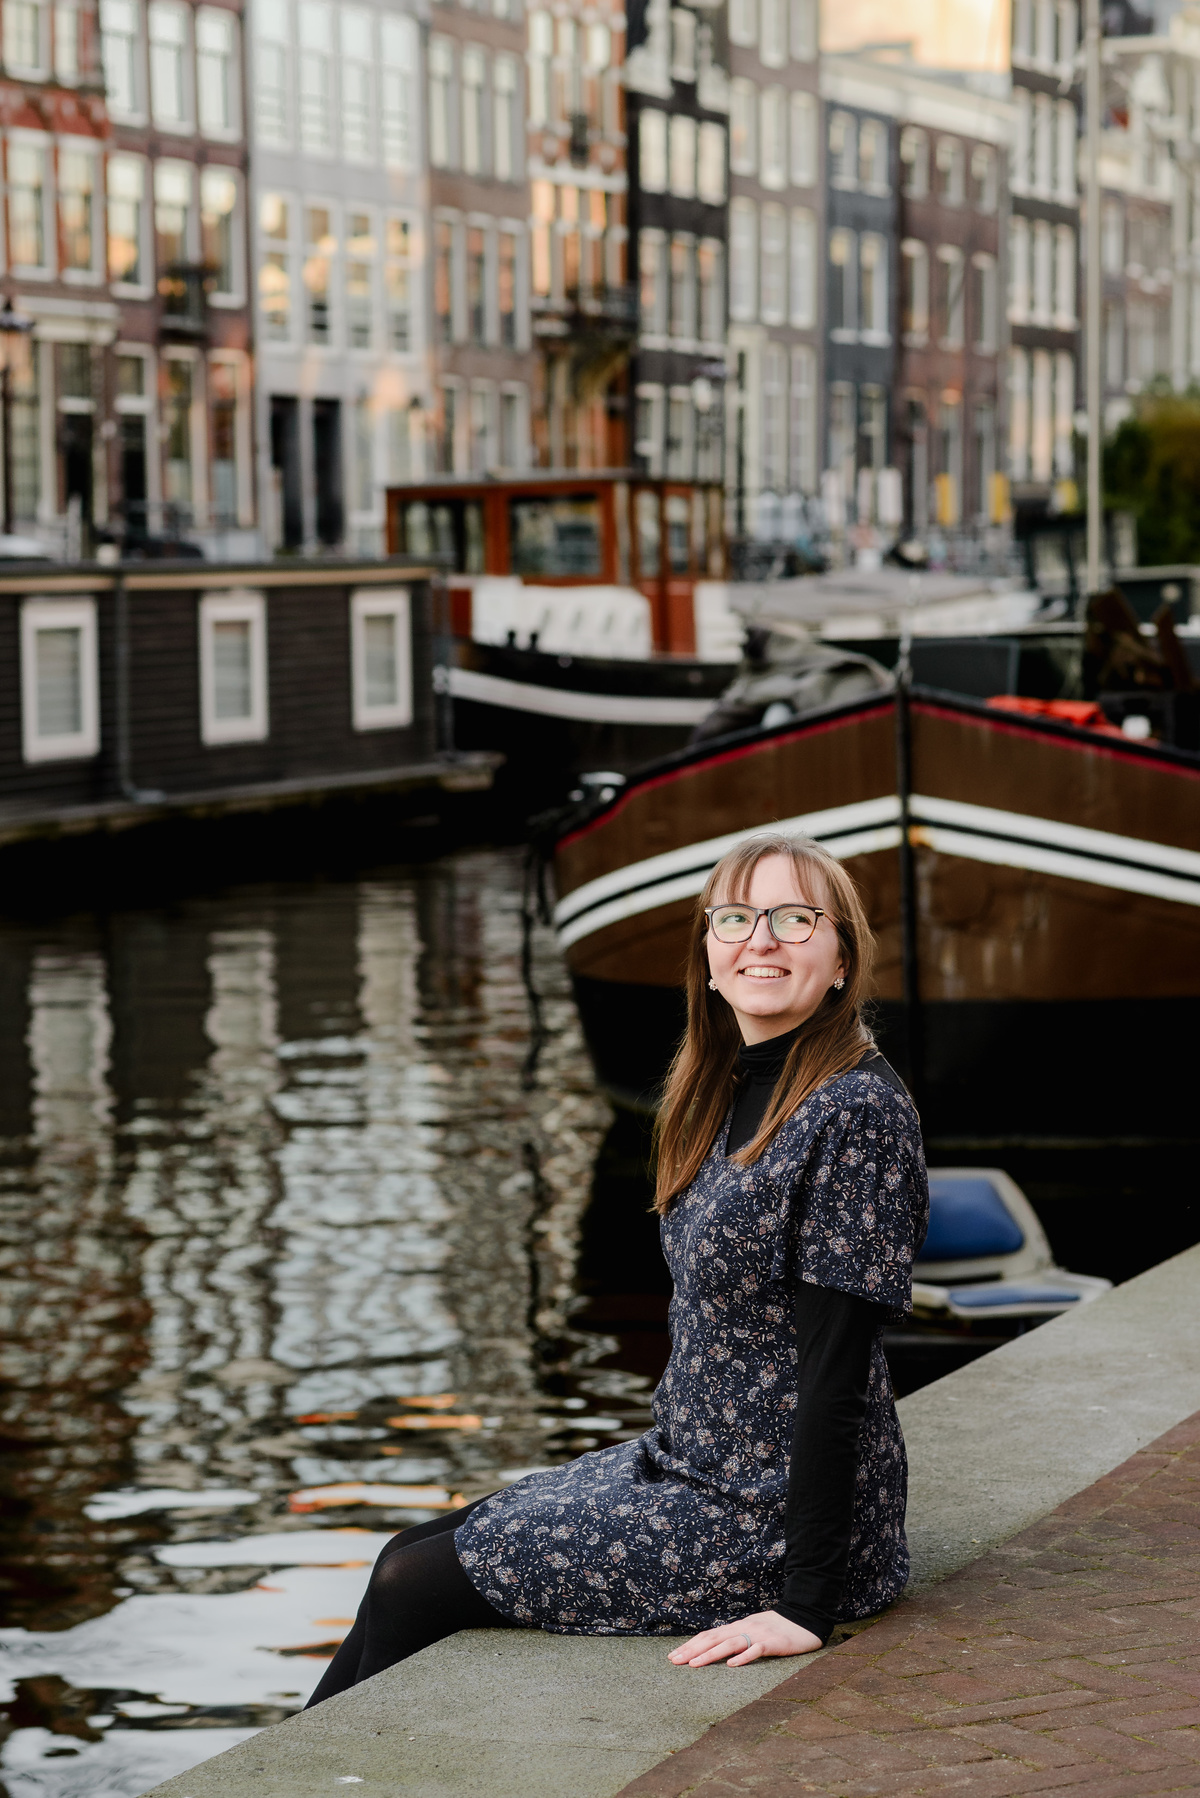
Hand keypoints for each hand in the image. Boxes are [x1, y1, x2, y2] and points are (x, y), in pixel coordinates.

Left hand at [667, 1609, 822, 1667]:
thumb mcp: (753, 1630)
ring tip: (694, 1664)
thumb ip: (736, 1638)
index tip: (673, 1656)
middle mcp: (743, 1628)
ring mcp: (758, 1635)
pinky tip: (733, 1665)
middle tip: (674, 1661)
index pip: (709, 1635)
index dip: (691, 1645)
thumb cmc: (777, 1627)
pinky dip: (744, 1657)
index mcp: (737, 1627)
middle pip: (714, 1638)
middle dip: (692, 1650)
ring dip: (710, 1654)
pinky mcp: (773, 1643)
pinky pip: (757, 1650)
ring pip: (730, 1643)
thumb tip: (715, 1649)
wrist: (804, 1617)